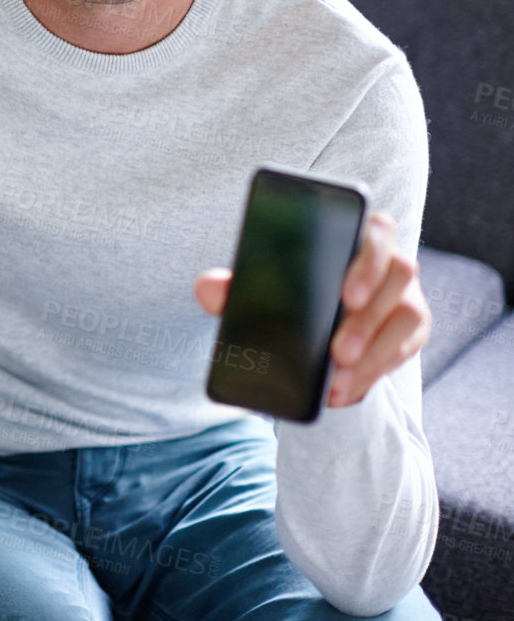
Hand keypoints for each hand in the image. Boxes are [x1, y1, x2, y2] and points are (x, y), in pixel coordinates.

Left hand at [194, 210, 428, 408]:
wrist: (298, 330)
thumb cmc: (280, 296)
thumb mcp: (253, 290)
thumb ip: (228, 286)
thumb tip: (211, 287)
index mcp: (353, 238)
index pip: (377, 229)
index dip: (368, 258)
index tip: (345, 296)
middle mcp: (386, 262)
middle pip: (399, 275)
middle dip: (368, 318)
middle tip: (336, 352)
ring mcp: (404, 295)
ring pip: (409, 316)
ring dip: (375, 350)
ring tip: (337, 377)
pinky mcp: (409, 330)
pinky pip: (403, 350)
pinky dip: (372, 372)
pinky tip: (342, 390)